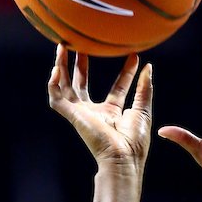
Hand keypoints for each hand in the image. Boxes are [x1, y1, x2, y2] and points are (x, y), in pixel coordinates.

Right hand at [48, 44, 152, 170]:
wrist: (121, 156)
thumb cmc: (133, 141)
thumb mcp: (142, 110)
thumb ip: (144, 88)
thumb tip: (148, 67)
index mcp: (113, 113)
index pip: (118, 88)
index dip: (126, 73)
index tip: (134, 57)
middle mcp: (94, 112)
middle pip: (83, 84)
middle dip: (82, 65)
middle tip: (82, 44)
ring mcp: (81, 113)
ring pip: (66, 87)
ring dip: (62, 67)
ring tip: (62, 47)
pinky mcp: (71, 116)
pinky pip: (56, 98)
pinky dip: (53, 84)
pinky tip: (55, 69)